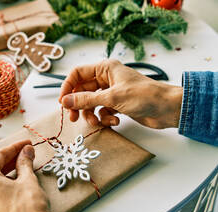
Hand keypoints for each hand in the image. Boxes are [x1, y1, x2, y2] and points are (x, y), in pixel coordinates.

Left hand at [0, 140, 47, 211]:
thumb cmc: (28, 209)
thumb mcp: (28, 180)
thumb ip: (25, 162)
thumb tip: (26, 151)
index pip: (0, 156)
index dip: (16, 147)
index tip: (26, 144)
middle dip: (10, 161)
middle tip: (26, 154)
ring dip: (6, 175)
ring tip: (23, 169)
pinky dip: (2, 189)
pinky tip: (15, 186)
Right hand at [59, 59, 182, 128]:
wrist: (168, 109)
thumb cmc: (145, 96)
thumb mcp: (112, 98)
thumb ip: (86, 100)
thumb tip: (65, 101)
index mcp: (105, 69)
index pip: (77, 74)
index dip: (67, 87)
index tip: (63, 102)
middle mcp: (106, 79)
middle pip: (81, 91)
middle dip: (78, 105)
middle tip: (74, 118)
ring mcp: (111, 92)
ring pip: (90, 104)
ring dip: (92, 115)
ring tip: (98, 122)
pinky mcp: (116, 105)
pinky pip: (101, 112)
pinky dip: (105, 118)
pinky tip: (115, 121)